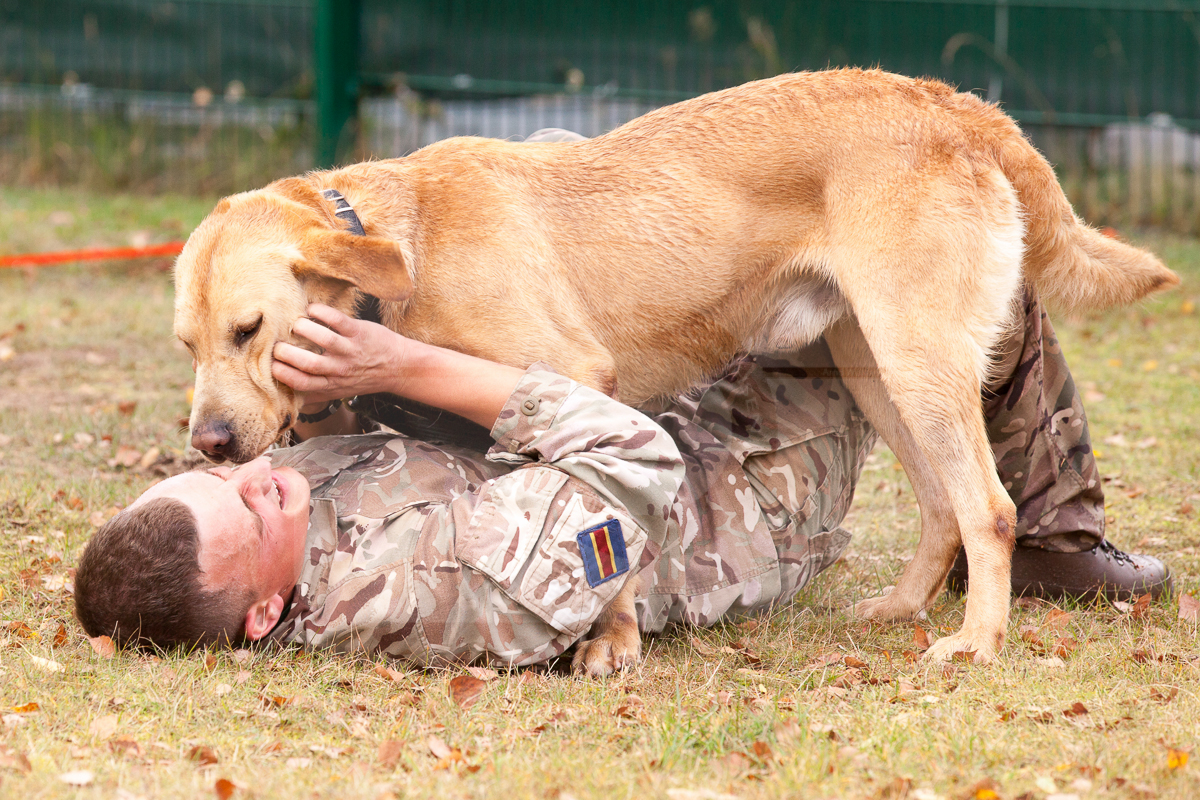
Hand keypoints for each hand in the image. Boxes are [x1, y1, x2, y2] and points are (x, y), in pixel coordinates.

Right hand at [273, 303, 411, 407]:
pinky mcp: (359, 333)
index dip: (282, 374)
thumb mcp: (340, 391)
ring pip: (323, 339)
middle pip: (308, 363)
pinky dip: (321, 312)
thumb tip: (287, 398)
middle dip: (286, 352)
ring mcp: (350, 351)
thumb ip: (316, 393)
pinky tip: (311, 309)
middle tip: (275, 343)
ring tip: (295, 324)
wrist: (398, 367)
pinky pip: (338, 320)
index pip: (301, 384)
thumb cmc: (364, 378)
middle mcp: (340, 370)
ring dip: (303, 328)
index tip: (268, 364)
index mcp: (331, 385)